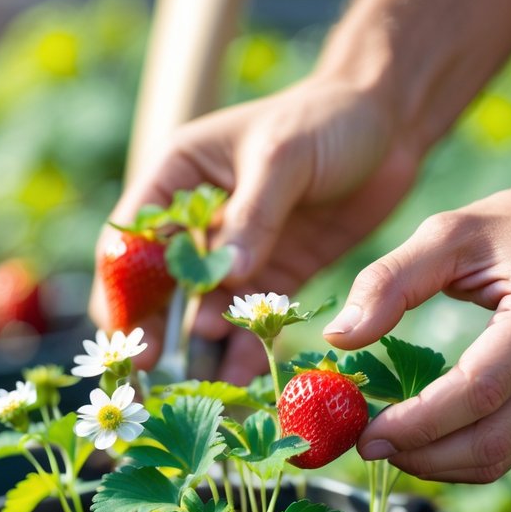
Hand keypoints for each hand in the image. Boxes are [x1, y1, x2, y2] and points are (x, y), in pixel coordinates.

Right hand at [90, 76, 418, 381]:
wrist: (388, 123)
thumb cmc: (326, 118)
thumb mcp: (283, 156)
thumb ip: (253, 216)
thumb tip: (225, 278)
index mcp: (177, 178)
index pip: (130, 240)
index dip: (122, 290)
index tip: (128, 335)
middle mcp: (198, 223)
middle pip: (158, 288)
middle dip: (153, 333)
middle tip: (153, 379)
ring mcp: (236, 255)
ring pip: (204, 313)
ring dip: (201, 351)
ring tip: (203, 393)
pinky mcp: (274, 278)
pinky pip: (252, 322)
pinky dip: (247, 350)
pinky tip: (245, 382)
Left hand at [324, 169, 510, 482]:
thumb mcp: (456, 233)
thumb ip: (391, 281)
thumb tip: (340, 337)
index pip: (476, 393)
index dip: (417, 424)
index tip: (365, 435)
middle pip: (488, 443)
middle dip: (420, 457)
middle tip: (368, 449)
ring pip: (499, 458)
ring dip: (437, 465)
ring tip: (390, 448)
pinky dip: (464, 455)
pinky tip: (426, 441)